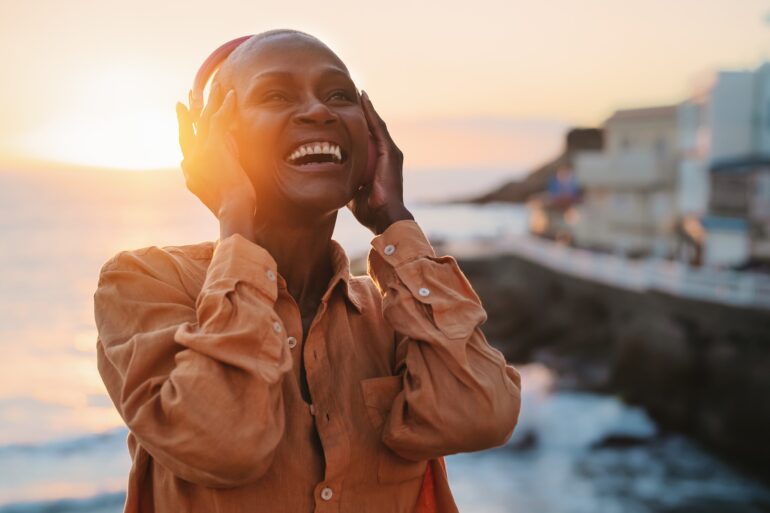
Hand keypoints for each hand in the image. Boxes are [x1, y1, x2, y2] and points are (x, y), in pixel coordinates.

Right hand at [176, 85, 256, 239]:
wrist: (233, 210)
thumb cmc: (229, 206)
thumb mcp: (212, 190)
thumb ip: (204, 174)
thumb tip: (198, 162)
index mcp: (189, 170)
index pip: (185, 145)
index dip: (185, 129)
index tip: (185, 119)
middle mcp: (190, 159)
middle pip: (187, 129)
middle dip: (188, 112)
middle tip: (188, 97)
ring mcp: (200, 152)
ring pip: (202, 120)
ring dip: (210, 101)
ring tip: (217, 86)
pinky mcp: (213, 147)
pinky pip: (217, 121)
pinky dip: (224, 107)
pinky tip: (231, 96)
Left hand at [347, 90, 412, 234]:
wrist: (384, 217)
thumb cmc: (368, 210)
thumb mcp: (352, 190)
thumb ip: (345, 180)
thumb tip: (331, 177)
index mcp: (378, 164)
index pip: (366, 140)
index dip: (358, 126)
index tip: (346, 112)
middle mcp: (387, 155)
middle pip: (373, 129)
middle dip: (363, 112)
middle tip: (351, 95)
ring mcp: (391, 152)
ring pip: (376, 124)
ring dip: (367, 107)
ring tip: (357, 91)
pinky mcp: (391, 152)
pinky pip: (378, 127)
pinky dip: (370, 112)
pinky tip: (362, 98)